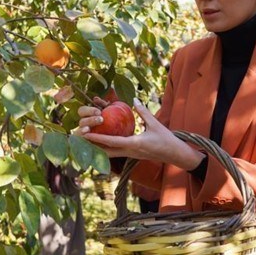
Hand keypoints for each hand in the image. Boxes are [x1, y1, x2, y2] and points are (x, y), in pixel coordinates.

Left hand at [78, 98, 203, 169]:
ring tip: (87, 144)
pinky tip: (102, 146)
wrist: (174, 154)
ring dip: (99, 150)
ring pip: (111, 154)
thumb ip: (143, 112)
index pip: (112, 141)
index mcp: (134, 144)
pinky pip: (117, 153)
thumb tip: (133, 99)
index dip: (98, 138)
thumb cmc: (166, 139)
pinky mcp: (133, 155)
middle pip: (107, 151)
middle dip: (93, 147)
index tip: (86, 134)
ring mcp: (131, 155)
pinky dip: (108, 150)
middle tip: (81, 141)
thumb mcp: (155, 124)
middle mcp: (130, 152)